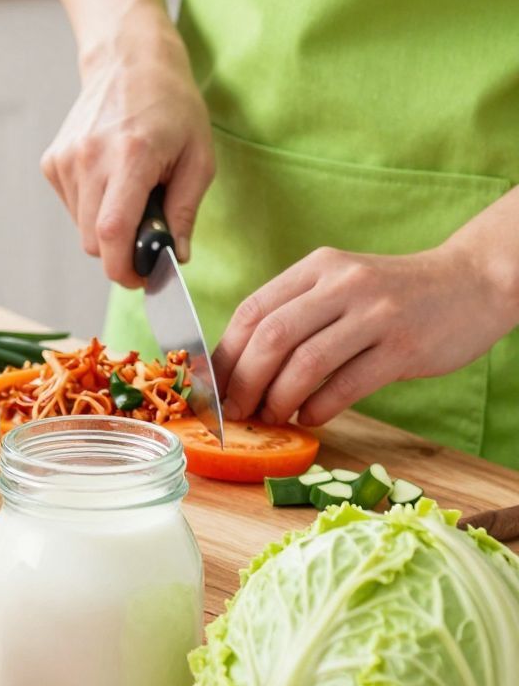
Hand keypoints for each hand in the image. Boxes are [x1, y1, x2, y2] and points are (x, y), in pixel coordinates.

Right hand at [42, 20, 213, 286]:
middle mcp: (89, 158)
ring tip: (131, 192)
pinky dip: (92, 208)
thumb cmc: (172, 105)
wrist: (129, 60)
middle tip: (147, 234)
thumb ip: (185, 212)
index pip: (112, 233)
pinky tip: (111, 180)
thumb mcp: (198, 157)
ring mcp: (66, 159)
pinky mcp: (53, 161)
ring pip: (81, 227)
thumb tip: (175, 258)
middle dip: (120, 251)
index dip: (123, 267)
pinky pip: (72, 208)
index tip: (141, 277)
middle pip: (93, 241)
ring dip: (107, 227)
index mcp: (131, 157)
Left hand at [215, 239, 515, 428]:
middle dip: (245, 382)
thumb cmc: (395, 295)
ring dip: (279, 400)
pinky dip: (319, 408)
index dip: (226, 354)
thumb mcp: (342, 285)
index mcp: (319, 267)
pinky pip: (347, 385)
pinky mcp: (403, 347)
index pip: (253, 310)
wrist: (471, 283)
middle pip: (272, 337)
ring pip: (306, 363)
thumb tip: (241, 365)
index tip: (213, 387)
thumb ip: (299, 312)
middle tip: (237, 412)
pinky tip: (311, 417)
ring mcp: (375, 314)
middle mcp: (343, 284)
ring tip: (273, 417)